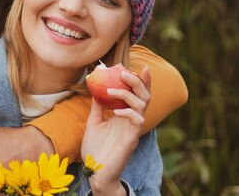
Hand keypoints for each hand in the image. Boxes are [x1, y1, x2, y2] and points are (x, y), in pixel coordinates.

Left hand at [81, 66, 150, 195]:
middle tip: (124, 72)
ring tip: (111, 91)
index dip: (142, 81)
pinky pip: (136, 122)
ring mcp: (133, 130)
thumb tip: (96, 88)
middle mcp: (132, 120)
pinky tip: (116, 111)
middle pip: (144, 96)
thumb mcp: (94, 122)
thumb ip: (98, 107)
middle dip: (137, 82)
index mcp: (125, 115)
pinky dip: (128, 112)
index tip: (141, 66)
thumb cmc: (95, 149)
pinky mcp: (131, 140)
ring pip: (142, 106)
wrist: (94, 171)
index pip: (137, 94)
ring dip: (127, 94)